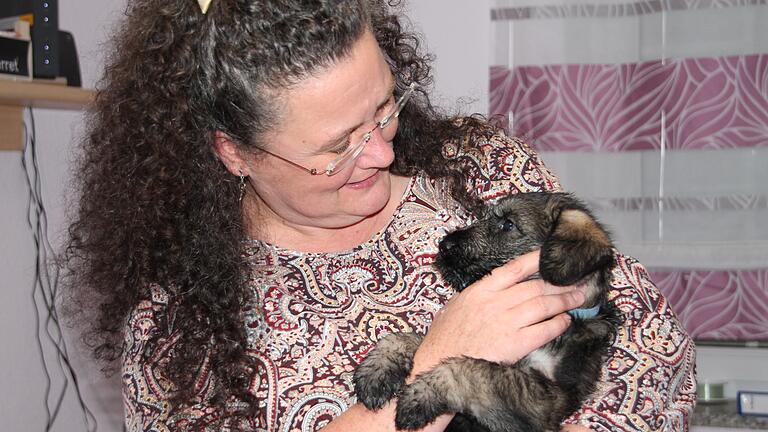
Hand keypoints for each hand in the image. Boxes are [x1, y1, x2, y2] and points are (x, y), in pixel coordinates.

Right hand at [413, 250, 584, 373]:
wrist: (438, 367)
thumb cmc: (444, 340)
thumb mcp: (455, 307)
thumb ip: (477, 295)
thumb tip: (495, 287)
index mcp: (480, 291)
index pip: (514, 268)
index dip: (536, 260)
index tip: (552, 255)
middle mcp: (496, 303)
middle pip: (536, 287)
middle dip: (560, 284)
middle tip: (577, 281)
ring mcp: (506, 323)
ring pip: (543, 305)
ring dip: (565, 301)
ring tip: (579, 298)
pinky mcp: (514, 345)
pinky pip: (544, 330)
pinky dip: (558, 324)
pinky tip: (566, 321)